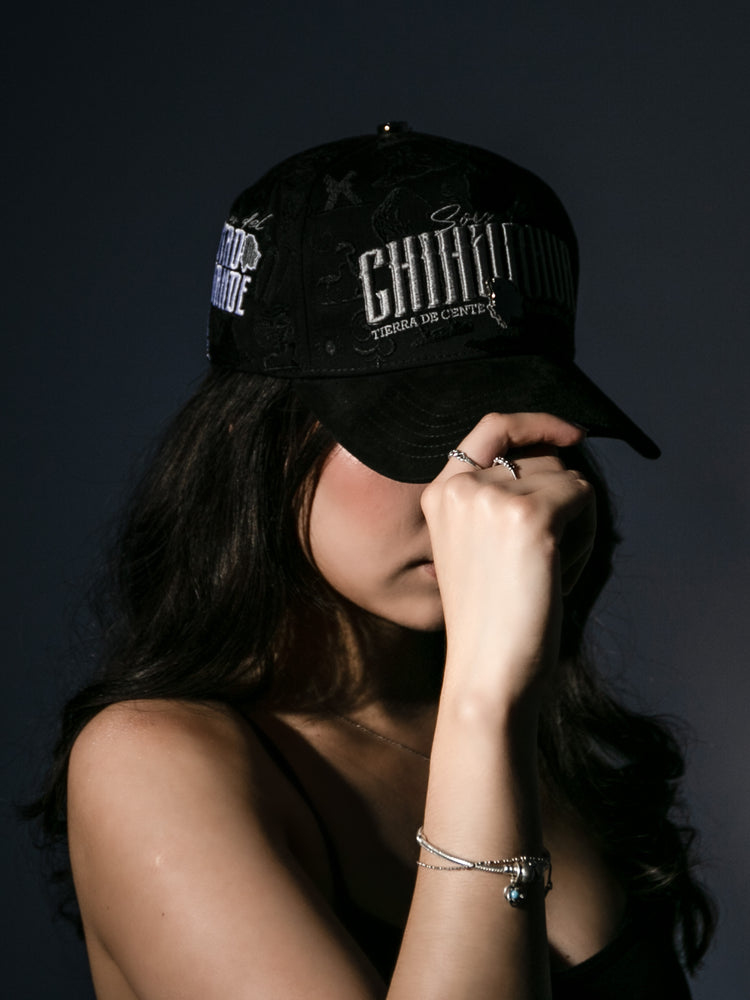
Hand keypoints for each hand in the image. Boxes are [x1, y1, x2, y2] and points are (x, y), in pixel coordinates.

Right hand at [420, 413, 595, 703]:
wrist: (486, 672)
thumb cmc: (490, 622)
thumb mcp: (477, 548)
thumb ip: (498, 499)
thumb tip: (558, 453)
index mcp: (440, 494)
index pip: (492, 428)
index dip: (536, 424)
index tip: (572, 434)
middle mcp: (461, 487)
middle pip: (542, 459)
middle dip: (561, 502)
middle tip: (546, 562)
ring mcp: (493, 498)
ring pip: (568, 480)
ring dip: (575, 525)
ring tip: (545, 574)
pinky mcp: (530, 516)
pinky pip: (583, 498)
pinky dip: (585, 539)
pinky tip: (558, 576)